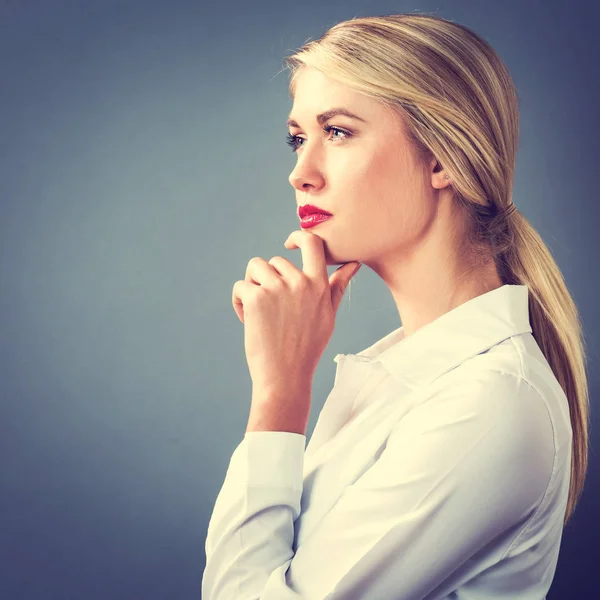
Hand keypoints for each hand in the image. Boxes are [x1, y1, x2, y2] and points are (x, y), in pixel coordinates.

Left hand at [232, 229, 360, 394]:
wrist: (285, 377)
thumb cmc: (308, 348)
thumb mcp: (328, 315)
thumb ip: (337, 286)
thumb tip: (354, 264)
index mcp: (319, 285)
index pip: (312, 243)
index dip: (298, 236)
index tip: (289, 243)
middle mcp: (300, 283)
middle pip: (275, 261)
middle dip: (268, 280)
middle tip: (271, 309)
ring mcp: (277, 289)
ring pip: (255, 268)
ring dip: (253, 286)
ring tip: (259, 312)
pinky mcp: (256, 298)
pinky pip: (240, 286)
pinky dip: (239, 301)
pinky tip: (247, 320)